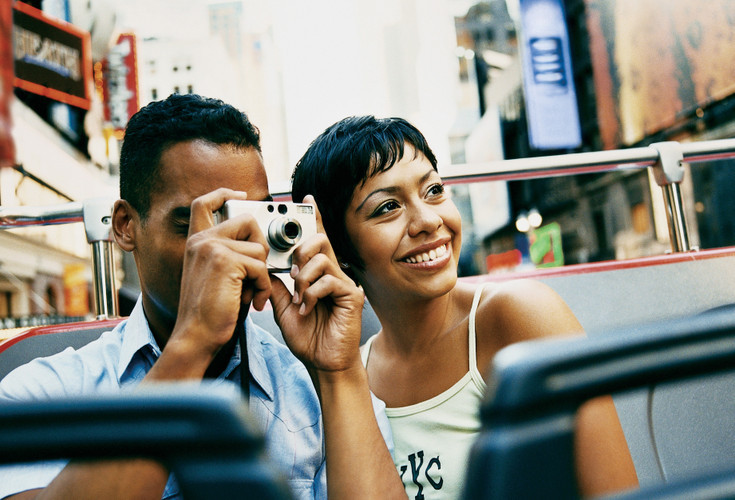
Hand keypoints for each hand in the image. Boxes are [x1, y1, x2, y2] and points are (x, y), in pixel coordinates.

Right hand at [172, 188, 271, 360]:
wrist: (195, 336)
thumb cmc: (211, 312)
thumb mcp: (219, 276)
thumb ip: (231, 254)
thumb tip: (260, 243)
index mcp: (196, 242)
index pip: (204, 203)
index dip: (223, 193)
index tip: (242, 195)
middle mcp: (201, 240)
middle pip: (247, 221)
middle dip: (261, 246)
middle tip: (259, 273)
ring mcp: (211, 247)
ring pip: (259, 248)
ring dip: (262, 275)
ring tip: (251, 294)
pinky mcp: (225, 261)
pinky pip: (261, 266)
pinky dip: (263, 287)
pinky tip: (254, 302)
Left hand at [270, 195, 364, 372]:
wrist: (322, 363)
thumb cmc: (308, 337)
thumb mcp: (283, 307)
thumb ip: (277, 285)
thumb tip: (266, 267)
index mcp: (317, 273)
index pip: (315, 240)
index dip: (313, 218)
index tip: (305, 200)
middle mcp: (332, 273)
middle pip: (320, 240)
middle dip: (301, 251)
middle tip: (293, 274)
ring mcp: (344, 283)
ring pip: (321, 259)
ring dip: (303, 279)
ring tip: (300, 299)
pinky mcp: (351, 296)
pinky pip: (328, 281)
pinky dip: (311, 295)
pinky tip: (308, 309)